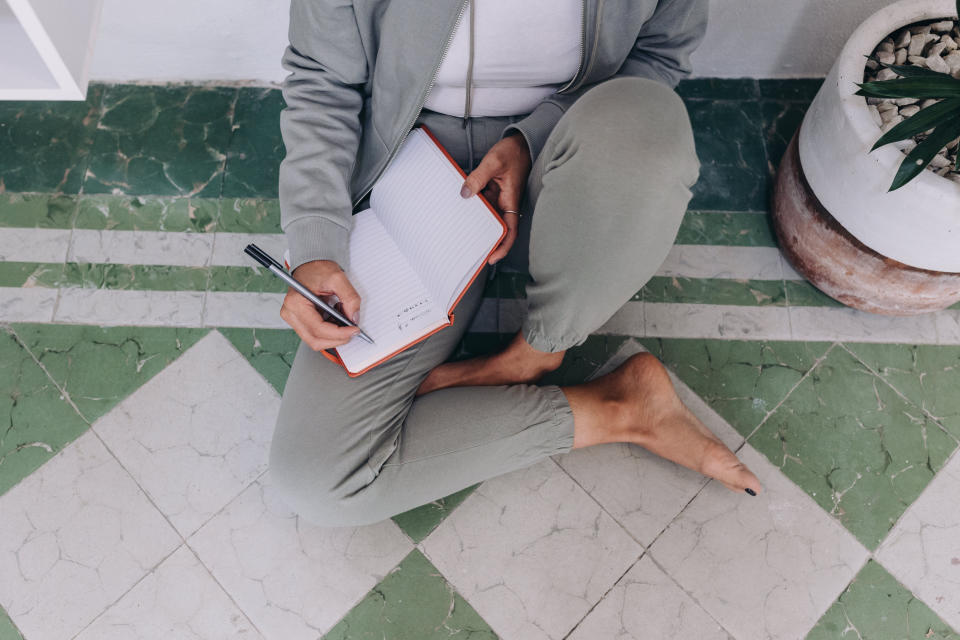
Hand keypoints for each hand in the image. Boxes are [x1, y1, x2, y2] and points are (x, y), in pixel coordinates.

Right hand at [280, 260, 361, 350]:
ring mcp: (293, 318)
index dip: (339, 333)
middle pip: (315, 340)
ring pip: (315, 340)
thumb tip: (354, 318)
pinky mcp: (298, 321)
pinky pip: (315, 334)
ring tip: (343, 319)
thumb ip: (350, 298)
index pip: (318, 328)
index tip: (354, 330)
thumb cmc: (318, 268)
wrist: (310, 264)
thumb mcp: (338, 278)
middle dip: (337, 339)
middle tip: (352, 331)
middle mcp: (290, 313)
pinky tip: (336, 319)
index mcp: (296, 303)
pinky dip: (329, 332)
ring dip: (333, 335)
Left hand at [460, 132, 530, 264]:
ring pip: (488, 215)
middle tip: (469, 249)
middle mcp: (506, 203)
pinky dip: (474, 206)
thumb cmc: (513, 152)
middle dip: (486, 240)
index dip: (503, 247)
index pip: (510, 230)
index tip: (492, 257)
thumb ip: (478, 178)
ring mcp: (500, 197)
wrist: (520, 142)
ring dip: (477, 222)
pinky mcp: (495, 191)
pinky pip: (484, 203)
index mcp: (511, 200)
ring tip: (460, 229)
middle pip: (497, 227)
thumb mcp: (494, 162)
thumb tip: (465, 193)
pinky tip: (461, 205)